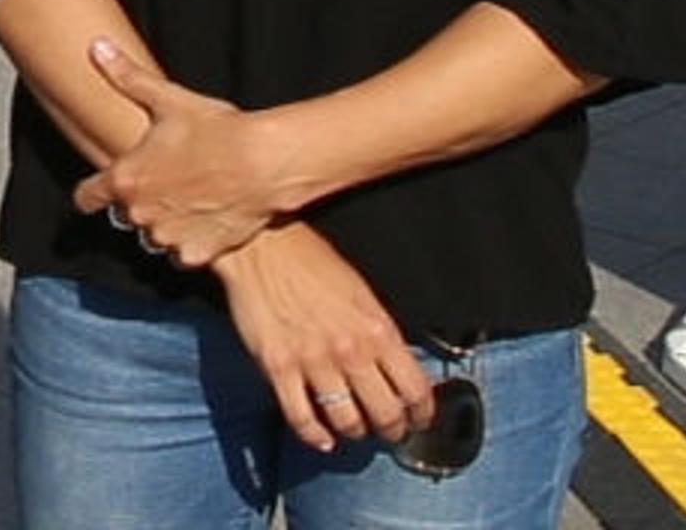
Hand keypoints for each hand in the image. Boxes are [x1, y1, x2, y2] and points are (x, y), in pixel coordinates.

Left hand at [72, 38, 292, 268]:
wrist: (264, 163)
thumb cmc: (218, 131)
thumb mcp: (169, 99)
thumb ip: (127, 77)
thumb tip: (96, 48)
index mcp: (126, 179)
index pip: (86, 198)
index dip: (90, 194)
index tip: (97, 190)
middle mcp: (140, 215)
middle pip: (124, 217)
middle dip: (138, 203)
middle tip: (164, 182)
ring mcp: (168, 238)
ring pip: (152, 237)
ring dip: (162, 224)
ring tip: (187, 199)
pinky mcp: (197, 254)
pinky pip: (182, 255)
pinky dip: (189, 243)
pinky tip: (205, 220)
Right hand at [210, 225, 433, 451]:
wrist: (263, 246)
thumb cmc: (310, 261)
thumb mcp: (362, 292)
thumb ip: (379, 332)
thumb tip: (395, 367)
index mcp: (377, 328)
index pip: (414, 388)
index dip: (422, 412)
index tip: (419, 419)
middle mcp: (350, 350)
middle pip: (385, 413)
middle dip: (393, 430)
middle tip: (391, 431)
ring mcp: (313, 362)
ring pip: (347, 421)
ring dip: (356, 431)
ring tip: (356, 429)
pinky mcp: (279, 368)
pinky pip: (302, 418)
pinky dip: (315, 436)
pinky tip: (322, 438)